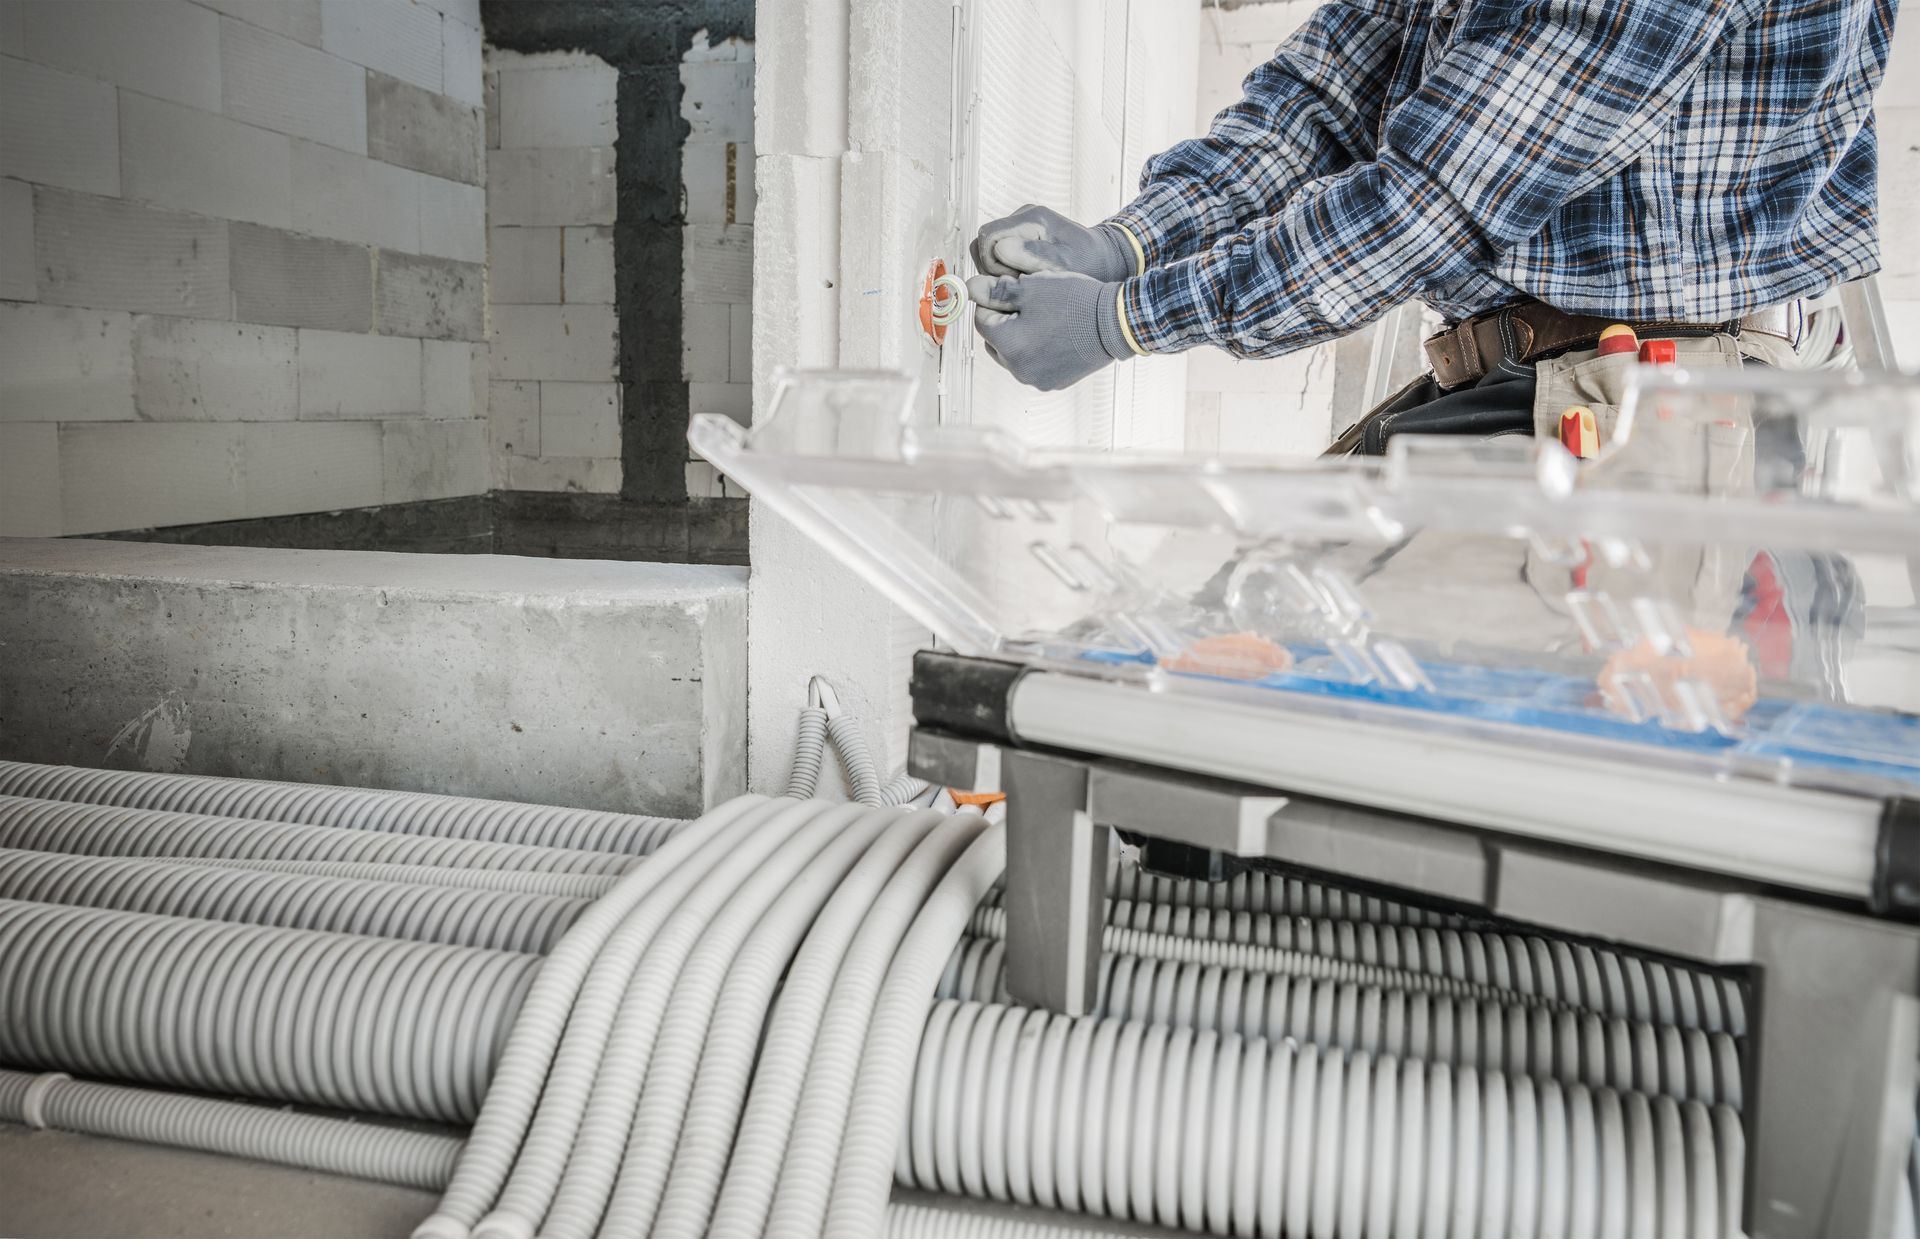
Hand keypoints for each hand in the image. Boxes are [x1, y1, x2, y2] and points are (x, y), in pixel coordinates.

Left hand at [968, 271, 1133, 391]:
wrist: (1116, 323)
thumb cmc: (1077, 303)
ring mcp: (1037, 379)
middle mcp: (1019, 369)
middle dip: (1005, 320)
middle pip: (995, 340)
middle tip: (1030, 304)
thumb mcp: (1032, 287)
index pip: (981, 320)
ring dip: (1021, 336)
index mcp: (1009, 346)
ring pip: (1014, 353)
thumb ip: (996, 290)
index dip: (995, 301)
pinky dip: (1038, 349)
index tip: (1013, 291)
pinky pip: (1034, 363)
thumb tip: (971, 289)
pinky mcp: (1053, 382)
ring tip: (1045, 318)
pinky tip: (1056, 333)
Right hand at [970, 204, 1135, 280]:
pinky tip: (1028, 277)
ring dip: (1001, 271)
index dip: (993, 264)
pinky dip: (1008, 270)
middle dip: (995, 269)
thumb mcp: (1066, 264)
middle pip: (984, 243)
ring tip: (1027, 280)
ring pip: (989, 251)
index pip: (987, 238)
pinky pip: (1000, 255)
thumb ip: (1033, 256)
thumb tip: (1001, 249)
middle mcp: (1023, 216)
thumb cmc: (1090, 264)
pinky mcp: (1022, 236)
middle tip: (1022, 282)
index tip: (1016, 279)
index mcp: (1031, 218)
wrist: (1107, 259)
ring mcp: (1022, 225)